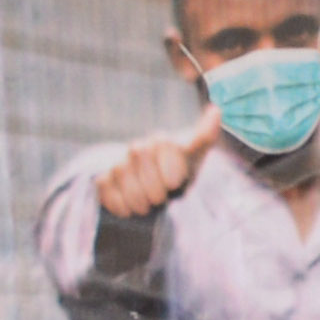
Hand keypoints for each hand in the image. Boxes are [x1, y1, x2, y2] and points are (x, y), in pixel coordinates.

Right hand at [94, 109, 222, 218]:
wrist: (159, 198)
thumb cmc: (181, 176)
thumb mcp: (196, 159)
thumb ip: (205, 136)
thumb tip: (215, 110)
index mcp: (162, 143)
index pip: (161, 144)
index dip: (168, 167)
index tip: (175, 184)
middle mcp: (138, 149)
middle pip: (139, 154)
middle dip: (152, 184)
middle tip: (161, 199)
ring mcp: (119, 164)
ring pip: (121, 171)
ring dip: (136, 196)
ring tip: (147, 206)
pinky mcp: (104, 180)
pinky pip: (104, 185)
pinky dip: (117, 202)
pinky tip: (128, 210)